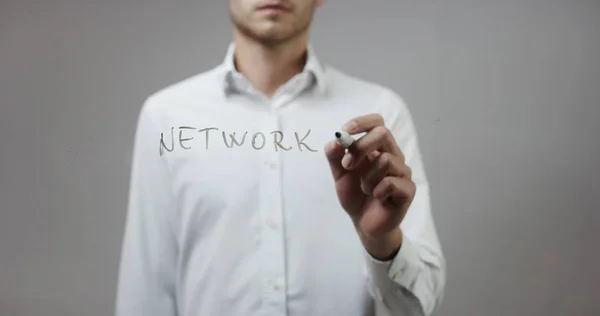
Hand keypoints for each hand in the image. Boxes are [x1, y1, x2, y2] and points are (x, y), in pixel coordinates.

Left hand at [324, 113, 415, 259]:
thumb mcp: (339, 174)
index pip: (377, 122)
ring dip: (367, 177)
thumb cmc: (355, 195)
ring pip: (385, 160)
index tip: (345, 130)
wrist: (364, 224)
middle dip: (360, 147)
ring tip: (365, 189)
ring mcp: (403, 172)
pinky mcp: (408, 190)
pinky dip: (376, 191)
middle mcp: (393, 155)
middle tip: (347, 165)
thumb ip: (334, 156)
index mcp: (378, 148)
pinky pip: (390, 183)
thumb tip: (334, 141)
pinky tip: (376, 197)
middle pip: (383, 133)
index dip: (362, 122)